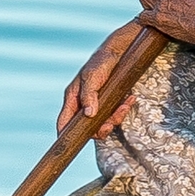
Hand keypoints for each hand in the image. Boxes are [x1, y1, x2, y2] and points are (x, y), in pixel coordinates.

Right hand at [60, 19, 146, 135]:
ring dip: (116, 118)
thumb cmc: (102, 61)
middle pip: (87, 128)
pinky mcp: (109, 102)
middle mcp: (83, 103)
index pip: (64, 122)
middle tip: (111, 123)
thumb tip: (88, 115)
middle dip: (101, 128)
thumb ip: (89, 95)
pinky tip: (130, 99)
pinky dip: (123, 110)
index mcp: (73, 98)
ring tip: (125, 104)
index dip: (65, 136)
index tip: (71, 145)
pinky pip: (115, 114)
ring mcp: (97, 104)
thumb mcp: (93, 76)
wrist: (121, 50)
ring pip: (103, 123)